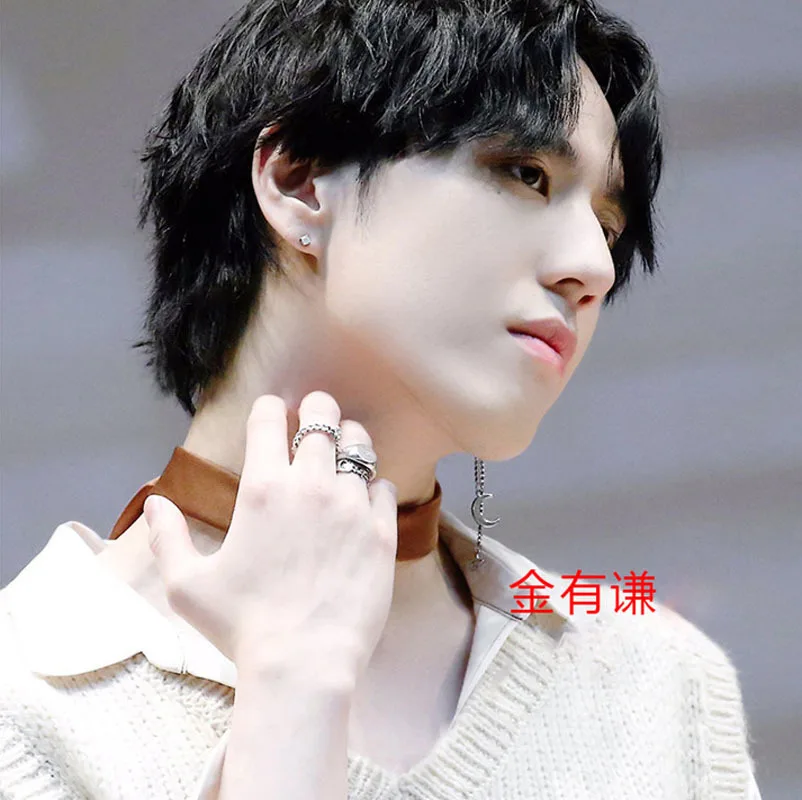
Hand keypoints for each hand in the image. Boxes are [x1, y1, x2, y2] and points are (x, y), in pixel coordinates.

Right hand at [142, 391, 398, 681]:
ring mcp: (352, 505)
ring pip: (359, 447)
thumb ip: (167, 538)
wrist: (304, 664)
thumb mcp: (187, 585)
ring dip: (349, 441)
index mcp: (262, 488)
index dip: (269, 408)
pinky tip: (365, 501)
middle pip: (322, 418)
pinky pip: (384, 488)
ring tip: (345, 449)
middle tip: (315, 416)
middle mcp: (310, 485)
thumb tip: (155, 502)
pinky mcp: (382, 530)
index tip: (272, 413)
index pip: (269, 417)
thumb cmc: (241, 626)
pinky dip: (374, 487)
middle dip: (317, 409)